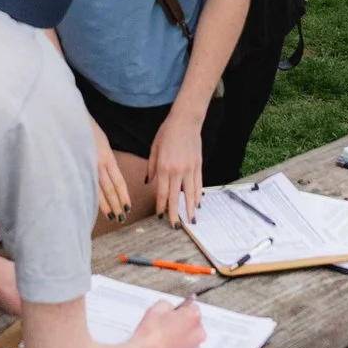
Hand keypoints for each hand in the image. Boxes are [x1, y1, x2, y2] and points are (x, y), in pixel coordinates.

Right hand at [87, 121, 132, 223]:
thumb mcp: (100, 143)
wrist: (72, 118)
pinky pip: (85, 185)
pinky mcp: (77, 165)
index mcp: (108, 158)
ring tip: (112, 217)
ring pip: (99, 191)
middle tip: (122, 218)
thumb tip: (106, 173)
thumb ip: (103, 159)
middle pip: (111, 189)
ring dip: (107, 205)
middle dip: (117, 205)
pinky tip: (92, 206)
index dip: (124, 196)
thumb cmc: (85, 130)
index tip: (128, 207)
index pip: (119, 181)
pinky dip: (91, 197)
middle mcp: (100, 163)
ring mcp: (88, 165)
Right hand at [129, 296, 206, 347]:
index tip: (174, 312)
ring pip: (190, 338)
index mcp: (193, 316)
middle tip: (166, 325)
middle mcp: (198, 333)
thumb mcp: (156, 309)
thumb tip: (169, 308)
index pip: (192, 307)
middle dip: (182, 323)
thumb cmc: (151, 335)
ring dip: (181, 336)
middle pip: (193, 323)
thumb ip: (167, 304)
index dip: (181, 309)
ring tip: (164, 338)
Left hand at [145, 108, 207, 226]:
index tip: (160, 216)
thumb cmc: (167, 133)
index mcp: (163, 167)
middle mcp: (177, 171)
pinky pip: (198, 184)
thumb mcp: (154, 149)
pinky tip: (197, 203)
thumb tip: (149, 183)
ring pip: (190, 194)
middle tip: (175, 226)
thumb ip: (152, 168)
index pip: (161, 193)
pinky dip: (198, 195)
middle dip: (175, 214)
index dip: (161, 207)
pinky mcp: (198, 165)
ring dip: (189, 209)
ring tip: (191, 221)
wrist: (185, 121)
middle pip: (175, 197)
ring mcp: (189, 169)